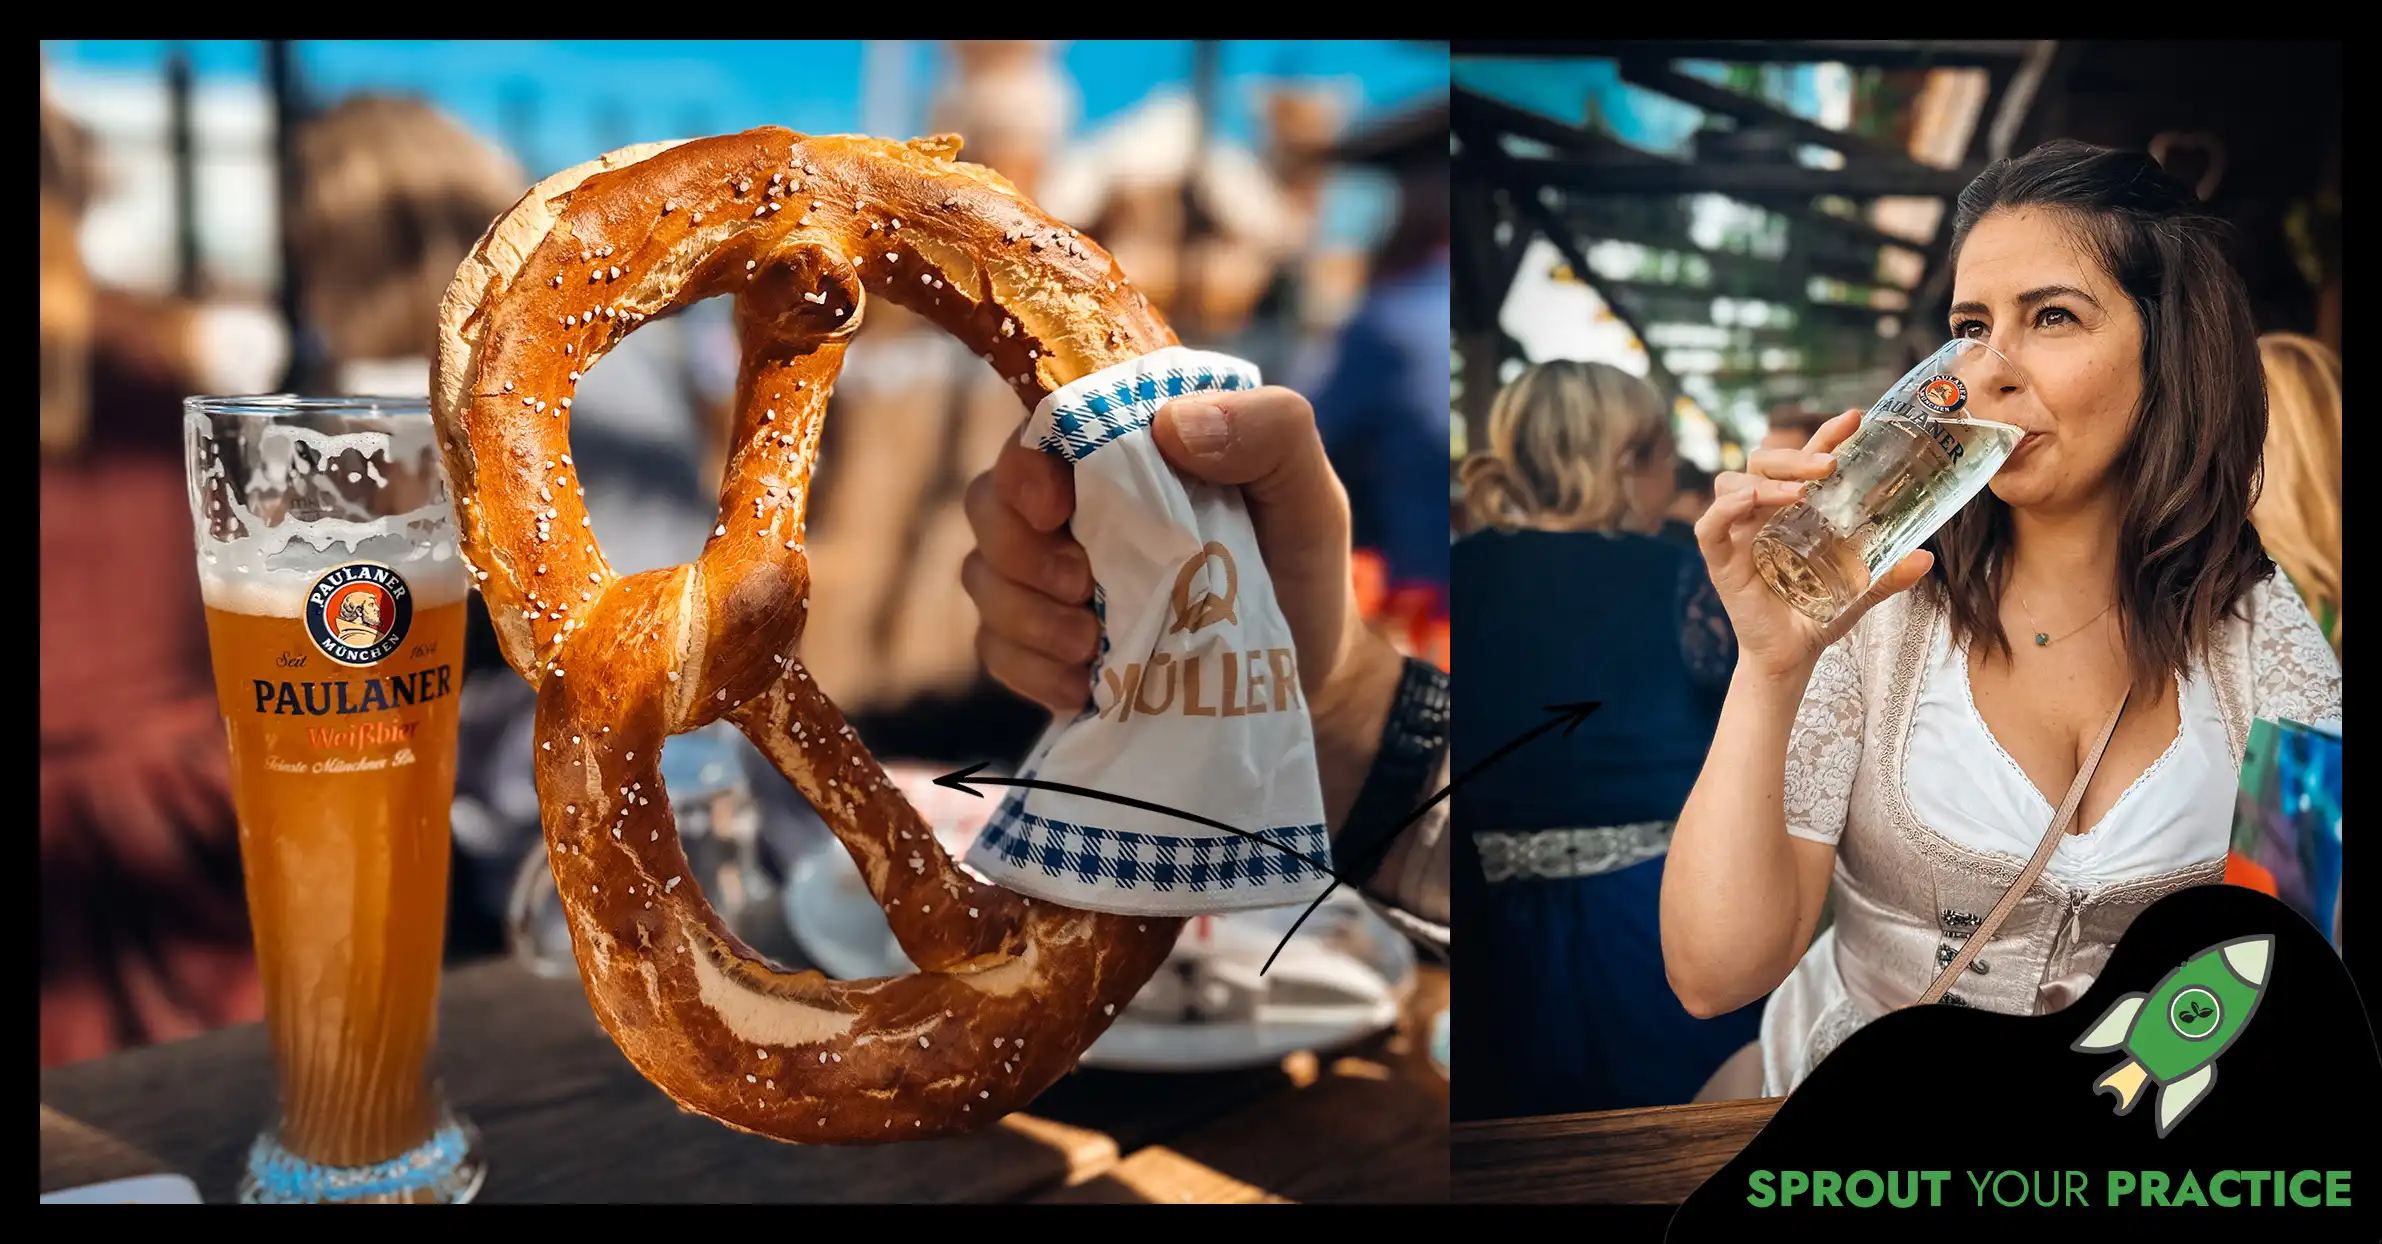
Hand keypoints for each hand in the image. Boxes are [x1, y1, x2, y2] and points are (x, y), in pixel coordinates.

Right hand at [962, 385, 1358, 714]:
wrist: (1304, 672)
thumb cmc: (1301, 564)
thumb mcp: (1309, 491)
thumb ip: (1270, 431)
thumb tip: (1170, 426)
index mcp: (1126, 447)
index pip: (1039, 431)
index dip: (1026, 465)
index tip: (1053, 507)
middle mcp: (1076, 503)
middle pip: (989, 503)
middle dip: (1018, 550)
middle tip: (1082, 586)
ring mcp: (1053, 576)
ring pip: (983, 577)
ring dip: (1025, 616)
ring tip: (1091, 645)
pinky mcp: (1045, 643)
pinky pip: (996, 648)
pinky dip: (1029, 669)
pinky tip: (1082, 684)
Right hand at [1697, 409, 1933, 679]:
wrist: (1792, 657)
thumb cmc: (1818, 615)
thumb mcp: (1861, 589)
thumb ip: (1889, 573)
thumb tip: (1927, 557)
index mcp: (1792, 509)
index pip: (1804, 460)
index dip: (1825, 435)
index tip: (1854, 418)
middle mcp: (1761, 513)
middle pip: (1764, 462)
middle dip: (1795, 455)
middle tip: (1829, 464)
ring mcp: (1737, 534)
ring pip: (1732, 482)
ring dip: (1767, 481)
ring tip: (1799, 493)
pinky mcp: (1720, 559)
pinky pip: (1710, 525)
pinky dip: (1726, 509)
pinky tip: (1750, 502)